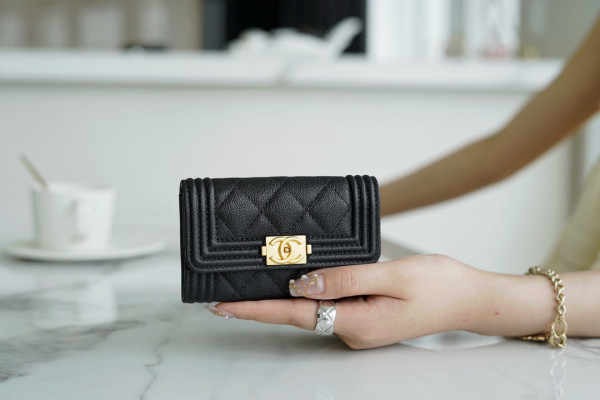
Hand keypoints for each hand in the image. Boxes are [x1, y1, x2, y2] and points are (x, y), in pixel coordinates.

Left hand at [211, 255, 485, 348]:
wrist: (470, 299)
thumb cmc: (438, 284)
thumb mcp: (392, 274)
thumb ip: (345, 279)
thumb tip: (301, 285)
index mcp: (357, 323)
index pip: (294, 314)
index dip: (255, 309)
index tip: (221, 306)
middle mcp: (353, 331)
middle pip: (298, 315)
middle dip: (261, 304)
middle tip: (227, 291)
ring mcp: (359, 327)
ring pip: (313, 309)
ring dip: (284, 297)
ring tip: (254, 282)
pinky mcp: (365, 318)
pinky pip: (330, 304)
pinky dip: (309, 293)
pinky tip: (299, 280)